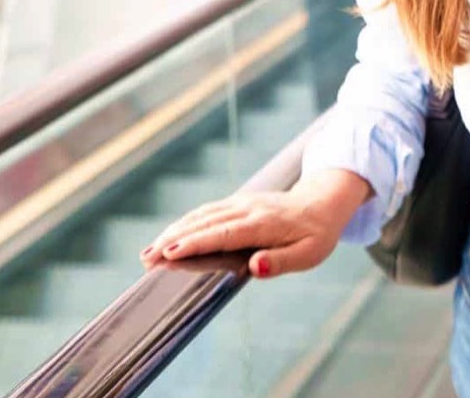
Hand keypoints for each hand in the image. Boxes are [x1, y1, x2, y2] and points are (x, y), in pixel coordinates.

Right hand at [140, 170, 368, 277]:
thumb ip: (282, 262)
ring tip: (148, 252)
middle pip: (203, 223)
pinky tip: (169, 236)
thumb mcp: (310, 254)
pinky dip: (184, 224)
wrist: (323, 202)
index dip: (195, 243)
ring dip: (173, 231)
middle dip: (173, 239)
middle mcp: (247, 209)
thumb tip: (255, 266)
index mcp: (263, 224)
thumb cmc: (317, 234)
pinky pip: (206, 212)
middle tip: (146, 258)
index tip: (169, 253)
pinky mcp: (237, 203)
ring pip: (201, 215)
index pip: (222, 234)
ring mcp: (240, 203)